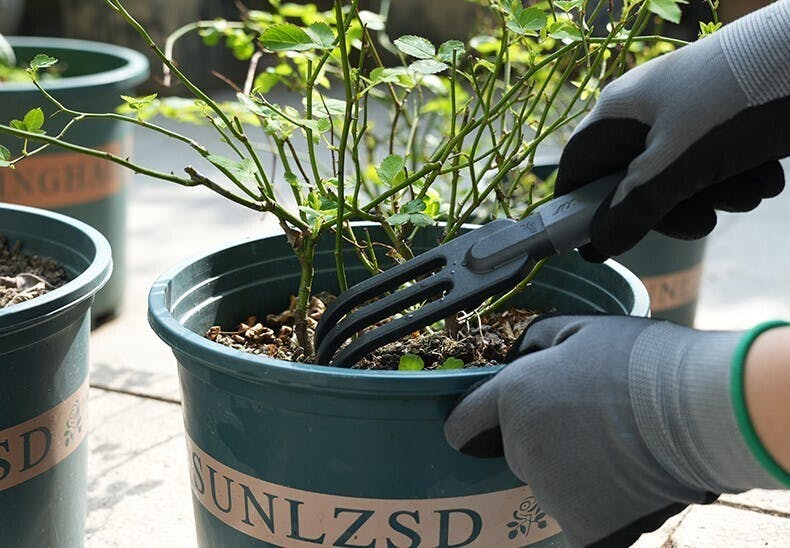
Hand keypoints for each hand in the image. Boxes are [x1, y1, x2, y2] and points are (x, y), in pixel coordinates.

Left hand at [444, 315, 781, 546]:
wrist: (699, 411)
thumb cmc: (640, 362)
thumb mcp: (580, 329)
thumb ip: (535, 342)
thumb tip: (517, 356)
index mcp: (513, 398)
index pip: (463, 425)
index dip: (476, 422)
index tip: (489, 424)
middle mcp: (521, 447)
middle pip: (516, 451)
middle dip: (543, 439)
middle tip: (590, 424)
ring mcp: (551, 492)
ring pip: (551, 485)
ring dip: (574, 473)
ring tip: (620, 450)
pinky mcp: (585, 529)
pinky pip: (582, 519)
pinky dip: (600, 507)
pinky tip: (629, 481)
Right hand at [556, 1, 789, 260]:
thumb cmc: (738, 102)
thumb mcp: (680, 164)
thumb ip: (635, 208)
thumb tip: (599, 245)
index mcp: (620, 113)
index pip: (578, 169)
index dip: (583, 209)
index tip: (600, 244)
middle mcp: (647, 116)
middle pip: (634, 186)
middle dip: (672, 209)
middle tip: (700, 219)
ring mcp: (687, 120)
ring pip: (681, 184)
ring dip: (716, 196)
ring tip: (745, 183)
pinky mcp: (724, 126)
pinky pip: (715, 171)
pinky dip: (740, 181)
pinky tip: (763, 168)